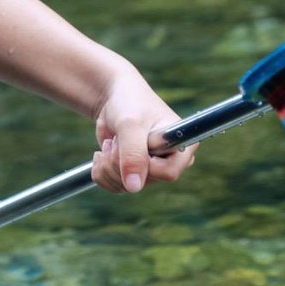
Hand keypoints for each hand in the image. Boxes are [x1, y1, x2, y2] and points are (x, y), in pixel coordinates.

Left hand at [91, 69, 196, 193]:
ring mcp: (150, 170)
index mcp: (183, 146)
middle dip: (120, 162)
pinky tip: (103, 153)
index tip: (131, 142)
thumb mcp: (131, 125)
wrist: (113, 98)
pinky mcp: (132, 173)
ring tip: (110, 143)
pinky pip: (113, 186)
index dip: (144, 163)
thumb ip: (133, 154)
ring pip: (126, 187)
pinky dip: (101, 171)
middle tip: (116, 140)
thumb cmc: (129, 104)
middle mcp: (170, 161)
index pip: (169, 173)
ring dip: (108, 166)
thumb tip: (134, 187)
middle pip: (143, 182)